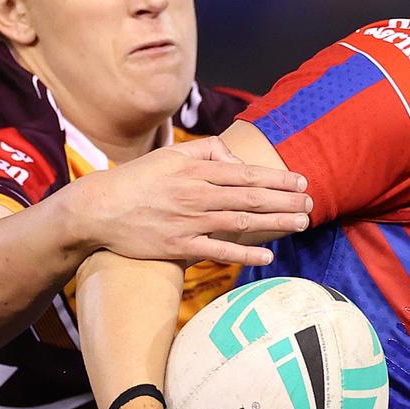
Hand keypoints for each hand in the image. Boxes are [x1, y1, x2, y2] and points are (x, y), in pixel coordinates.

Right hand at [71, 136, 311, 265]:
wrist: (98, 208)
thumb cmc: (137, 179)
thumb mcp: (170, 154)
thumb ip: (207, 151)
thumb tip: (236, 160)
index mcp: (196, 171)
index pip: (246, 173)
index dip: (277, 178)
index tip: (301, 182)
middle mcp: (197, 194)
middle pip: (251, 196)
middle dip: (285, 200)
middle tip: (311, 204)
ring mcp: (189, 221)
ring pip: (241, 221)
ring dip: (274, 222)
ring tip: (300, 223)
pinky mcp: (178, 246)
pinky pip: (217, 251)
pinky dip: (244, 254)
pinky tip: (267, 257)